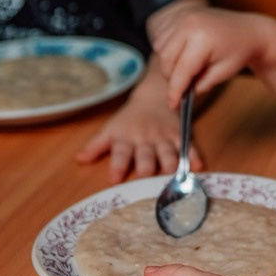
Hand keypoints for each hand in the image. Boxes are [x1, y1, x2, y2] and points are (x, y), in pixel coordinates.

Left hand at [75, 84, 203, 182]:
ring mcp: (165, 138)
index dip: (118, 165)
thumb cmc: (130, 120)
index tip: (114, 178)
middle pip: (146, 156)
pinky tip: (197, 166)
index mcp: (127, 139)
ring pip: (168, 153)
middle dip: (146, 167)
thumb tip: (78, 160)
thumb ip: (96, 145)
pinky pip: (189, 146)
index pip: (121, 153)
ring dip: (169, 163)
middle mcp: (146, 140)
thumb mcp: (111, 129)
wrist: (156, 96)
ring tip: (171, 174)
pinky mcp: (181, 136)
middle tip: (146, 179)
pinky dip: (194, 156)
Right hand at [149, 5, 273, 108]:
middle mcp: (189, 24)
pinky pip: (162, 36)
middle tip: (184, 86)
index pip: (181, 71)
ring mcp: (183, 16)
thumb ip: (201, 84)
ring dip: (168, 62)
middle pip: (166, 59)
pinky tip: (182, 53)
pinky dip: (166, 48)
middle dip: (171, 77)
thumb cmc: (239, 51)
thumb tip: (182, 94)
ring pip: (160, 47)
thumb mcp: (223, 72)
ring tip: (188, 67)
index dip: (175, 91)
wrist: (249, 30)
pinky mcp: (179, 14)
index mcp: (202, 39)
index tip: (172, 104)